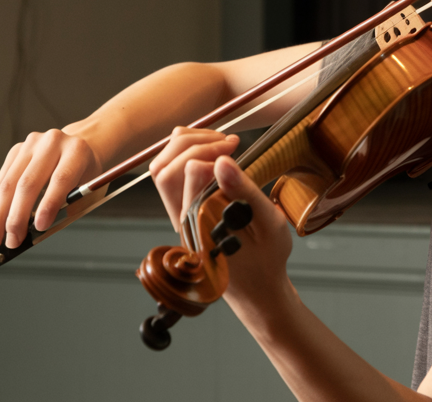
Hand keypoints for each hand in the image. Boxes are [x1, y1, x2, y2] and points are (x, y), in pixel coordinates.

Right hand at [0, 129, 103, 249]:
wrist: (79, 145)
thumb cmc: (85, 172)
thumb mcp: (88, 189)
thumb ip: (67, 207)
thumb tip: (37, 231)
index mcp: (76, 151)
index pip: (60, 179)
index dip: (48, 204)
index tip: (39, 228)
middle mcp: (52, 143)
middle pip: (28, 183)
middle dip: (16, 217)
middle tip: (11, 241)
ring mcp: (31, 145)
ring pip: (8, 184)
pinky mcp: (15, 151)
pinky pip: (0, 182)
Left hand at [149, 127, 294, 305]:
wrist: (256, 287)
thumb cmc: (267, 258)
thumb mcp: (269, 224)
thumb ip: (245, 192)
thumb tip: (221, 161)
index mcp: (201, 224)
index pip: (190, 174)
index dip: (212, 152)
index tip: (236, 148)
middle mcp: (182, 219)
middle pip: (164, 168)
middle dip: (194, 143)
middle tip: (227, 142)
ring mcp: (179, 215)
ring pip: (162, 170)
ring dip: (186, 147)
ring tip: (218, 143)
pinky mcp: (183, 211)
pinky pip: (171, 176)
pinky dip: (186, 155)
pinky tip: (213, 154)